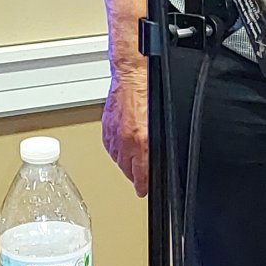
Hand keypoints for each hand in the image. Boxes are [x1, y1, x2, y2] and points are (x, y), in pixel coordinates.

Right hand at [102, 60, 150, 196]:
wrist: (132, 74)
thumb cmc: (148, 92)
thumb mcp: (160, 124)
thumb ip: (155, 146)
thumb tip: (156, 160)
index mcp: (140, 141)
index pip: (140, 175)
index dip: (143, 186)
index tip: (143, 190)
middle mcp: (125, 141)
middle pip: (128, 171)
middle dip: (135, 174)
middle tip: (140, 175)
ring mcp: (113, 135)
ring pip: (118, 160)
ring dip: (126, 162)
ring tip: (133, 159)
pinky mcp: (105, 129)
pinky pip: (111, 148)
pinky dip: (118, 149)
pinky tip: (124, 145)